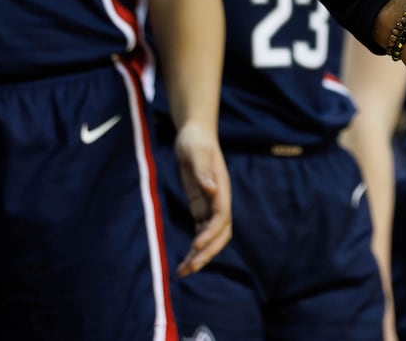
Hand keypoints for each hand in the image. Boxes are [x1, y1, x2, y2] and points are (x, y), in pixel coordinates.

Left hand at [174, 122, 231, 275]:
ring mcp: (210, 205)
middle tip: (189, 268)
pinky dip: (195, 246)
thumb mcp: (196, 152)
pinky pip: (201, 231)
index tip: (195, 246)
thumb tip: (212, 190)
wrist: (195, 134)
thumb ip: (203, 172)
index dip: (210, 234)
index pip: (221, 218)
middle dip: (207, 252)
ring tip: (183, 271)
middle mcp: (219, 200)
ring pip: (210, 236)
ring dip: (200, 255)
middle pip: (220, 234)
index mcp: (221, 189)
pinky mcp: (200, 206)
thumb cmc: (195, 141)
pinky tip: (184, 258)